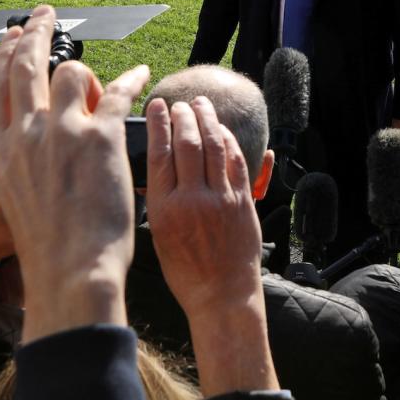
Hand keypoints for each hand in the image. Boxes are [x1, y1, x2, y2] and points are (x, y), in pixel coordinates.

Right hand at [0, 5, 147, 341]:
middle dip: (35, 33)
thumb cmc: (47, 247)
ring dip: (85, 69)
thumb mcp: (17, 197)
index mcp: (4, 149)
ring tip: (95, 70)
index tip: (14, 36)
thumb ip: (23, 164)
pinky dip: (132, 80)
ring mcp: (64, 132)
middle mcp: (28, 133)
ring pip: (71, 72)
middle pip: (27, 65)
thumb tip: (35, 149)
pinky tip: (141, 74)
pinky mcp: (101, 137)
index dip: (7, 56)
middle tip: (42, 16)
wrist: (68, 271)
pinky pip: (118, 93)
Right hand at [144, 94, 276, 394]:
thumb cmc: (186, 273)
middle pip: (186, 144)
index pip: (159, 154)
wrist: (222, 296)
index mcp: (165, 209)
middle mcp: (192, 199)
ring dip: (206, 120)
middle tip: (179, 103)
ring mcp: (220, 198)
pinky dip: (228, 141)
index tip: (156, 105)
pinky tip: (222, 130)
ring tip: (201, 104)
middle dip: (182, 117)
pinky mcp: (243, 201)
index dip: (158, 124)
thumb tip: (156, 172)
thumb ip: (160, 201)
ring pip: (213, 146)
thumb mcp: (159, 238)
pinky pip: (236, 162)